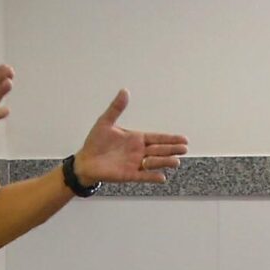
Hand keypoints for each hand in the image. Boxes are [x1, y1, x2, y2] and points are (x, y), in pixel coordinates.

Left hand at [72, 89, 188, 186]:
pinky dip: (152, 177)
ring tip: (176, 162)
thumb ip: (116, 108)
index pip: (157, 138)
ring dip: (165, 162)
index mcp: (136, 139)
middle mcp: (138, 151)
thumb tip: (124, 91)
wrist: (85, 161)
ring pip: (154, 163)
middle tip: (184, 149)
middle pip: (159, 150)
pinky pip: (143, 176)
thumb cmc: (95, 142)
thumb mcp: (105, 122)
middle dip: (172, 149)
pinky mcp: (128, 175)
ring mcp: (135, 164)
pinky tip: (162, 177)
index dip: (170, 139)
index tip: (183, 139)